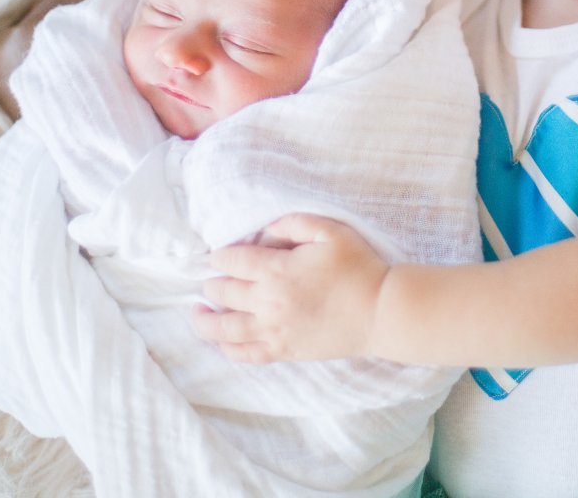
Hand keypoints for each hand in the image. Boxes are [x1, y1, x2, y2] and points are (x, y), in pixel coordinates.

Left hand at [192, 214, 388, 362]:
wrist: (380, 310)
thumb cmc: (358, 267)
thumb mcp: (330, 230)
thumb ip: (293, 223)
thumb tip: (265, 230)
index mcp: (278, 270)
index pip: (233, 261)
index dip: (220, 256)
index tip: (216, 256)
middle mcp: (269, 302)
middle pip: (224, 293)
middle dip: (211, 285)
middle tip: (209, 281)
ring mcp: (275, 330)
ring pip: (225, 330)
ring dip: (205, 321)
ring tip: (197, 313)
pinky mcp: (284, 351)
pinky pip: (246, 355)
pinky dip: (228, 349)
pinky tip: (222, 342)